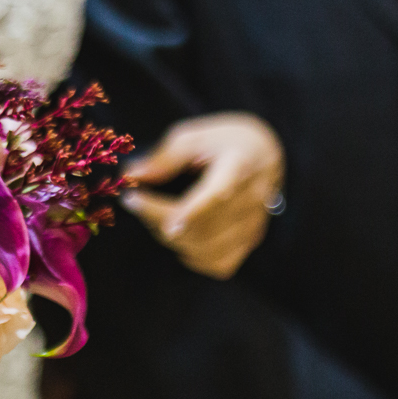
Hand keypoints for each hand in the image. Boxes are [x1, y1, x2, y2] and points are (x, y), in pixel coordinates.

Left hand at [120, 113, 283, 278]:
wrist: (264, 155)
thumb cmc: (224, 142)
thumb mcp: (194, 135)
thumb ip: (164, 157)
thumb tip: (132, 175)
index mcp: (241, 165)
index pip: (217, 194)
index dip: (190, 212)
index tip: (162, 219)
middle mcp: (253, 200)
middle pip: (202, 225)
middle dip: (157, 216)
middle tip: (134, 200)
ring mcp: (254, 225)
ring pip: (205, 248)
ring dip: (170, 235)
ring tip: (154, 213)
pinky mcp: (250, 242)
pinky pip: (217, 263)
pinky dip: (191, 254)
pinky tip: (181, 233)